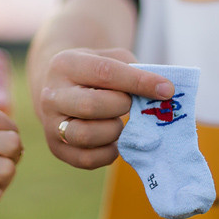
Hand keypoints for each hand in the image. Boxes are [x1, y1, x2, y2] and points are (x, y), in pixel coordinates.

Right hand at [34, 48, 173, 169]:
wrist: (60, 87)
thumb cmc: (95, 72)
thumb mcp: (111, 59)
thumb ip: (136, 72)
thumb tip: (165, 94)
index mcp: (65, 65)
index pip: (105, 72)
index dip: (139, 82)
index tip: (167, 90)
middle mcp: (51, 95)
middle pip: (91, 106)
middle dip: (121, 106)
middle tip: (130, 104)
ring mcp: (51, 124)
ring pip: (86, 135)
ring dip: (114, 130)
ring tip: (119, 122)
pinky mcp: (57, 148)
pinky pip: (88, 159)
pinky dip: (110, 151)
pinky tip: (115, 139)